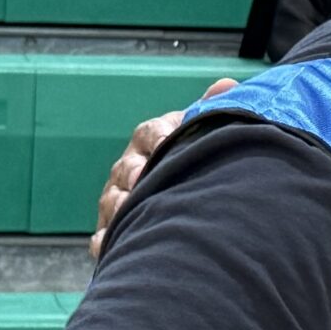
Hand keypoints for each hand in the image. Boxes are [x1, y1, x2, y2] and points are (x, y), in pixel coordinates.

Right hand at [91, 78, 234, 257]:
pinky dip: (105, 239)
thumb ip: (211, 111)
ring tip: (128, 212)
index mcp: (154, 139)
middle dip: (132, 173)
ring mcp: (119, 197)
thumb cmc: (194, 157)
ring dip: (118, 205)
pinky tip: (108, 245)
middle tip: (139, 179)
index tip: (164, 143)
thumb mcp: (202, 133)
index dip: (157, 137)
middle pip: (125, 168)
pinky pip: (104, 234)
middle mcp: (132, 166)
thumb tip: (226, 85)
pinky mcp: (114, 228)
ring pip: (112, 200)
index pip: (151, 133)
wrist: (190, 192)